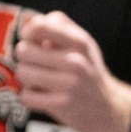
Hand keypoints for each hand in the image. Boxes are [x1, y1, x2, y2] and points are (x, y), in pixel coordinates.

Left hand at [14, 11, 130, 131]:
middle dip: (25, 58)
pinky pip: (26, 96)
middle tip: (37, 65)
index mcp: (78, 42)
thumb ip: (59, 26)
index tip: (33, 42)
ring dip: (27, 78)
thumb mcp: (82, 43)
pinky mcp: (62, 104)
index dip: (28, 33)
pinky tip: (43, 96)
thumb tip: (32, 23)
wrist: (108, 108)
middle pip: (23, 50)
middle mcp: (75, 61)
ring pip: (22, 72)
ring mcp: (70, 84)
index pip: (38, 26)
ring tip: (40, 80)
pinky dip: (30, 97)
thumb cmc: (87, 70)